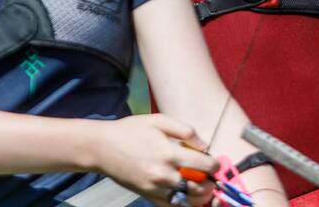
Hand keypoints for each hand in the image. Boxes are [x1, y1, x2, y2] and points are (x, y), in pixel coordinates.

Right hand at [91, 114, 218, 205]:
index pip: (204, 165)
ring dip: (199, 197)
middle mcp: (164, 174)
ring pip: (186, 202)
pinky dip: (182, 204)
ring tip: (203, 189)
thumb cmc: (131, 131)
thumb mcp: (159, 121)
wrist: (102, 148)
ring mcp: (155, 188)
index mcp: (169, 153)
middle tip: (211, 178)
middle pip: (198, 188)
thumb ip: (185, 130)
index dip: (215, 165)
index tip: (215, 163)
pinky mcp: (147, 196)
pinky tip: (186, 197)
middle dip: (210, 184)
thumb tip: (203, 144)